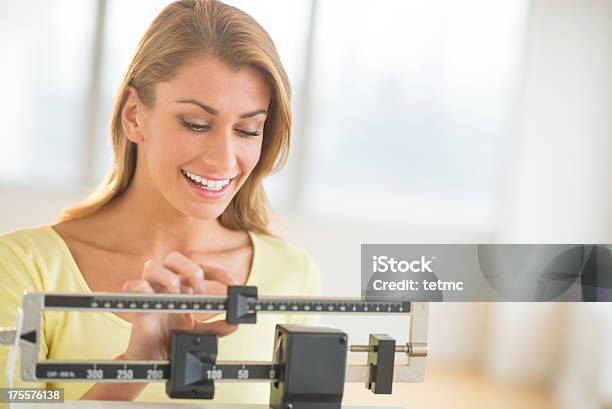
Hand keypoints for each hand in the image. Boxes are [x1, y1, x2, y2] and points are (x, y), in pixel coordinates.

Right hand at [121, 251, 238, 360]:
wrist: (153, 363)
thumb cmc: (171, 342)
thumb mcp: (199, 333)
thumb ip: (218, 327)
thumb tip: (235, 322)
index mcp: (181, 288)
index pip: (199, 268)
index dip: (218, 272)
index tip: (233, 283)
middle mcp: (164, 286)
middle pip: (174, 257)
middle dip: (191, 271)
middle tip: (199, 293)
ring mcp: (149, 294)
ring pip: (152, 266)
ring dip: (169, 281)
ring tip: (176, 301)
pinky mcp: (134, 305)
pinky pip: (133, 285)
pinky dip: (144, 289)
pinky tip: (156, 304)